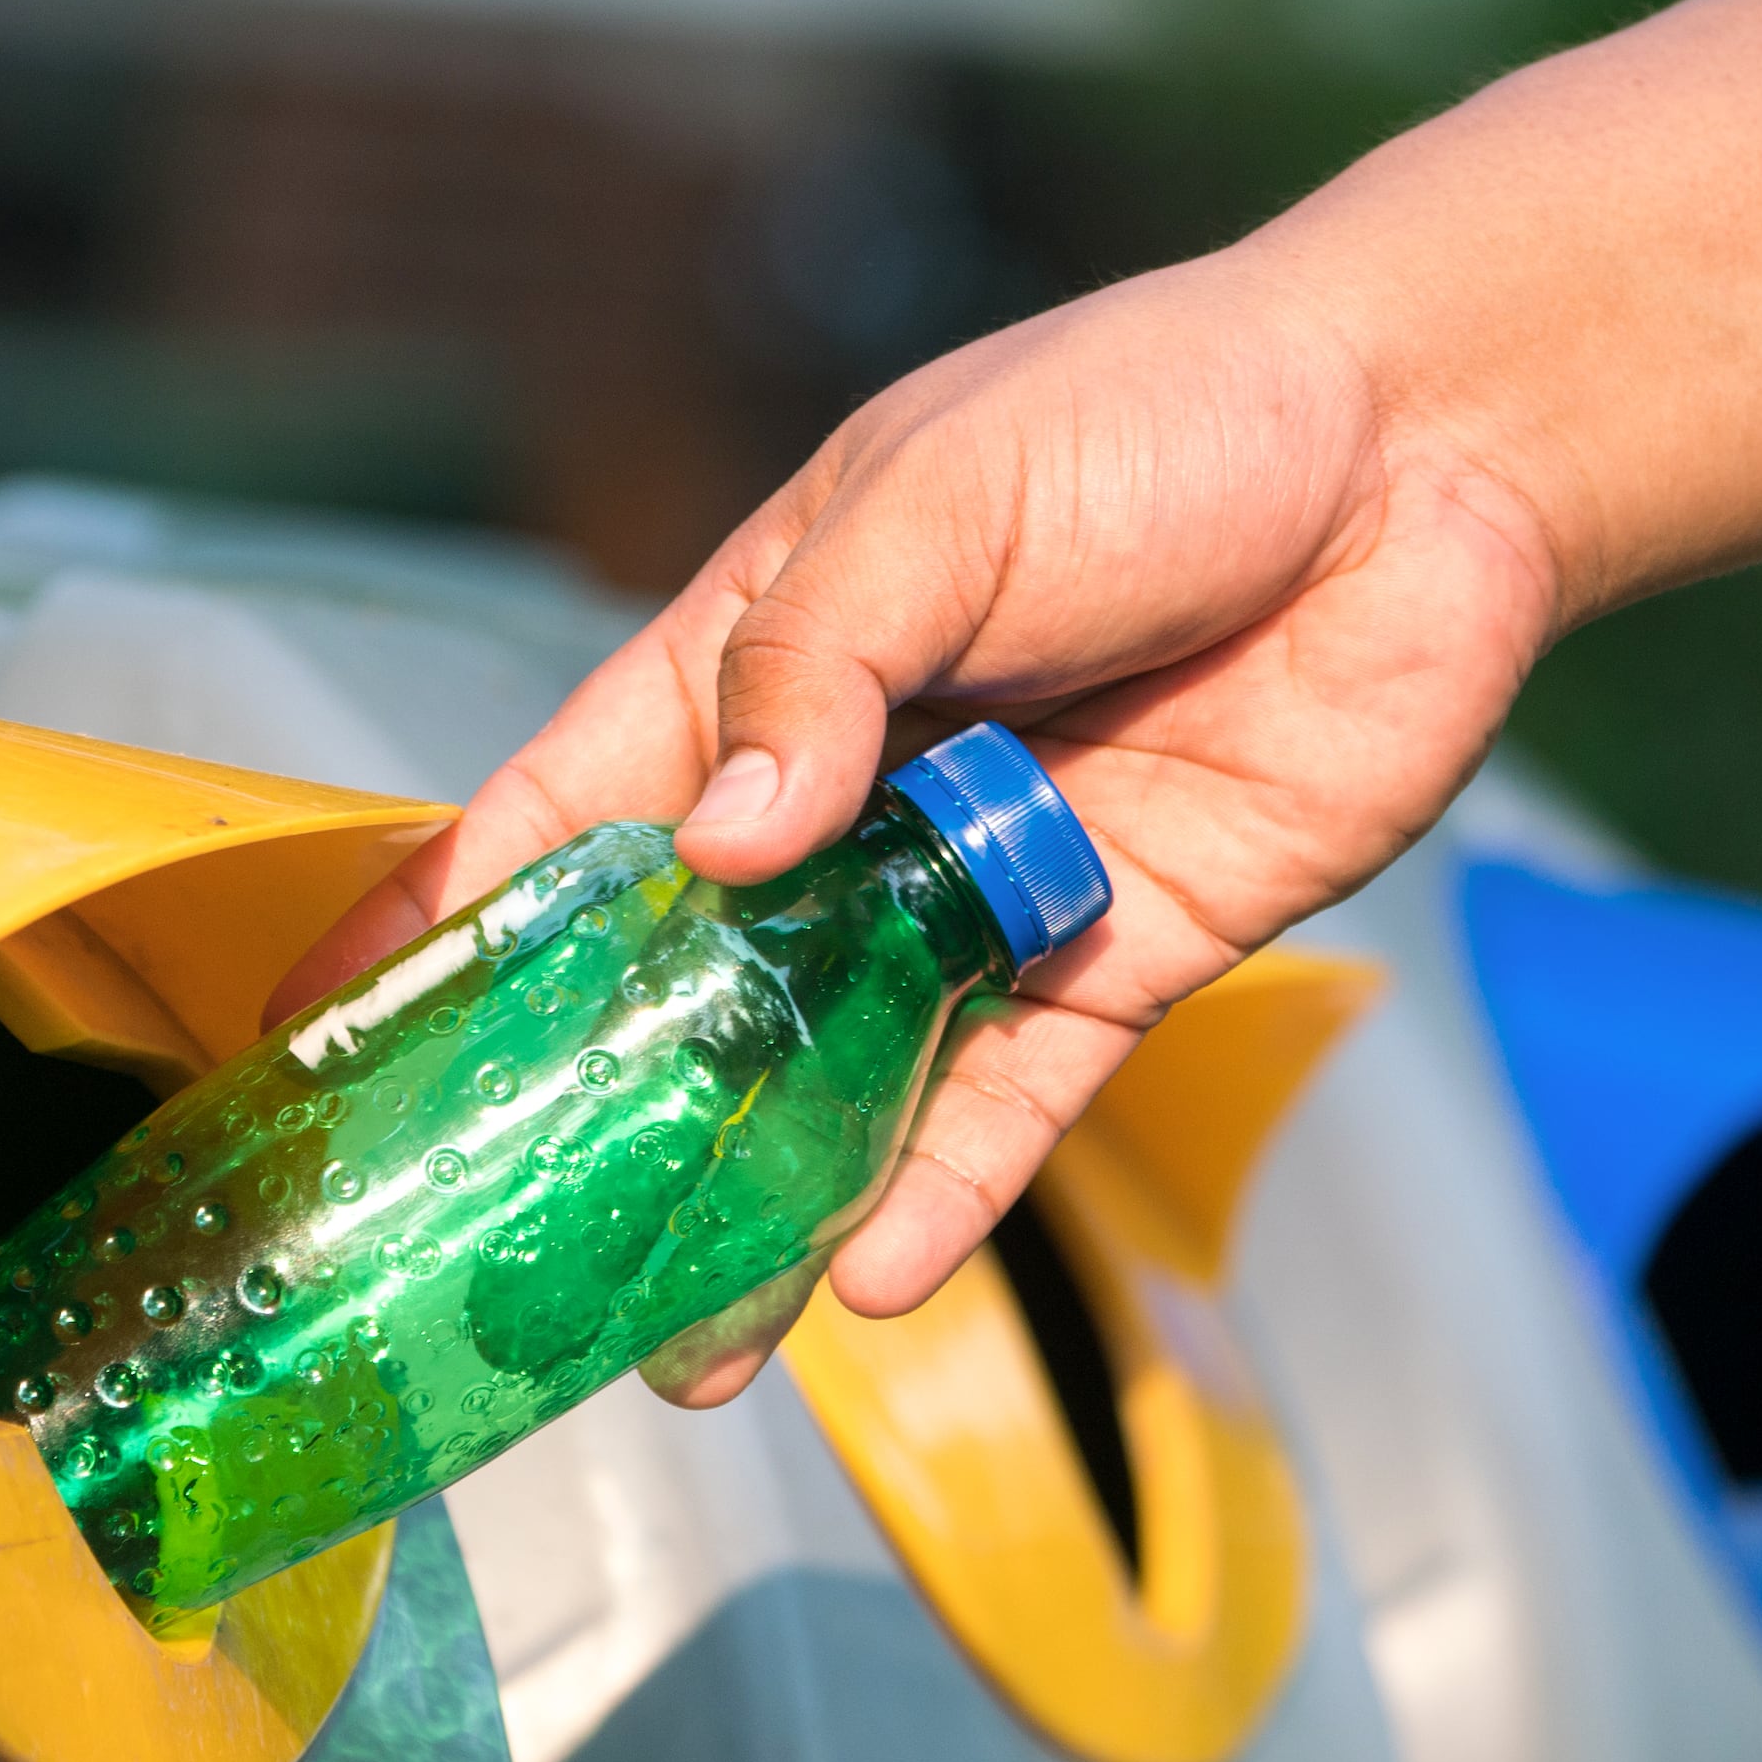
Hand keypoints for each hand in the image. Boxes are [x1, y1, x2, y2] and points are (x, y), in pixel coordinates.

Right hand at [272, 238, 1567, 1394]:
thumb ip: (819, 669)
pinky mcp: (1121, 952)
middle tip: (515, 1260)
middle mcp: (854, 791)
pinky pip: (1012, 1098)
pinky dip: (946, 1186)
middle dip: (603, 1115)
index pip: (570, 807)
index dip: (450, 917)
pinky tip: (878, 1275)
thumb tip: (721, 847)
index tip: (331, 1037)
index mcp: (766, 655)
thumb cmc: (1164, 417)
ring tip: (688, 1345)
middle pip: (693, 979)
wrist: (1430, 450)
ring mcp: (981, 883)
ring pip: (841, 1073)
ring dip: (766, 1201)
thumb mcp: (946, 499)